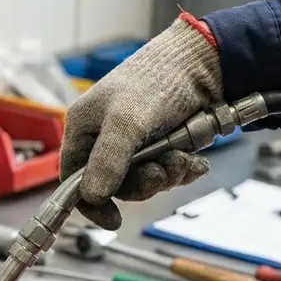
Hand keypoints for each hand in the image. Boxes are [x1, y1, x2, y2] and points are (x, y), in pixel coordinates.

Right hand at [59, 13, 223, 229]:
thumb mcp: (127, 121)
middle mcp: (106, 138)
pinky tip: (194, 160)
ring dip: (166, 175)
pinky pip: (166, 173)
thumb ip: (108, 160)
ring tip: (182, 159)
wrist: (205, 61)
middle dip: (142, 184)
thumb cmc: (157, 80)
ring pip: (144, 181)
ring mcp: (135, 143)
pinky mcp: (162, 145)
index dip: (91, 203)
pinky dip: (181, 171)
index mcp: (84, 128)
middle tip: (161, 172)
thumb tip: (92, 196)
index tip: (113, 219)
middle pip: (114, 186)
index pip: (74, 179)